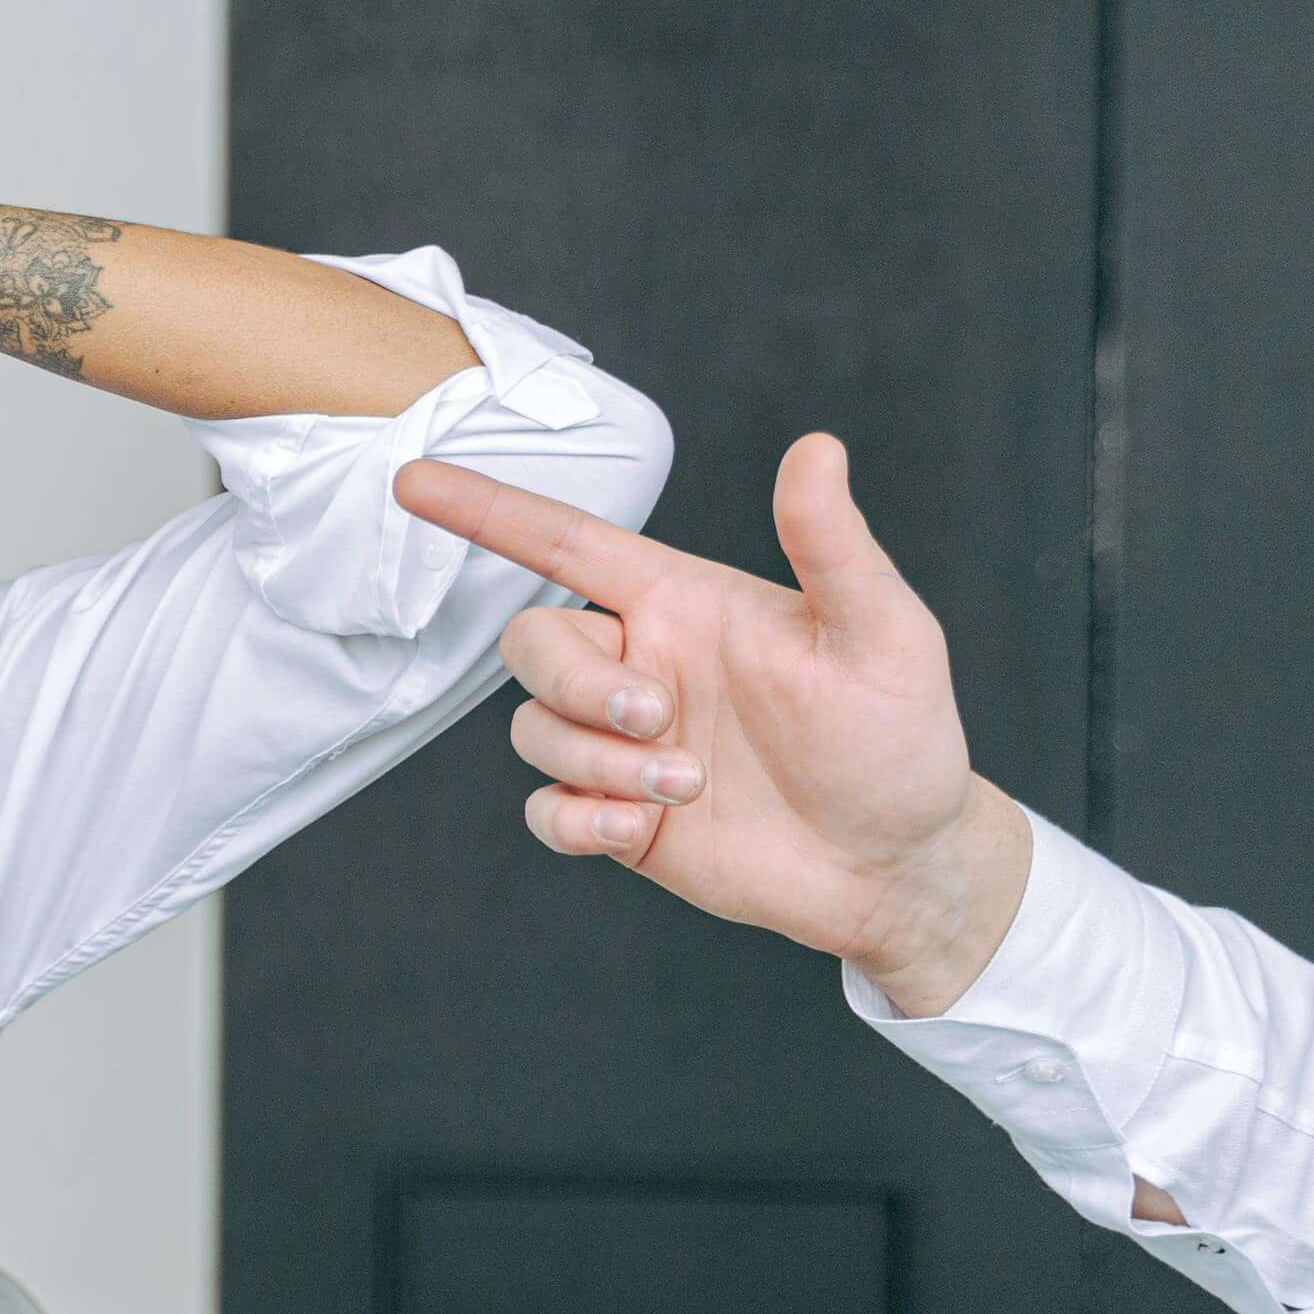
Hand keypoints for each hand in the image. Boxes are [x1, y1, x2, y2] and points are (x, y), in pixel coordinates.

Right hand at [393, 433, 1035, 1016]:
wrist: (897, 865)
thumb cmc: (899, 738)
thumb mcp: (885, 633)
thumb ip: (832, 545)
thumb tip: (817, 448)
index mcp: (684, 605)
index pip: (564, 542)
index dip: (486, 509)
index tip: (413, 480)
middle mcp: (642, 665)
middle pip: (533, 642)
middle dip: (577, 682)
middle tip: (661, 718)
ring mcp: (625, 744)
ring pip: (536, 730)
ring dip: (600, 760)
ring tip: (690, 786)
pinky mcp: (620, 817)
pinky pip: (545, 809)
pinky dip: (577, 818)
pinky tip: (640, 827)